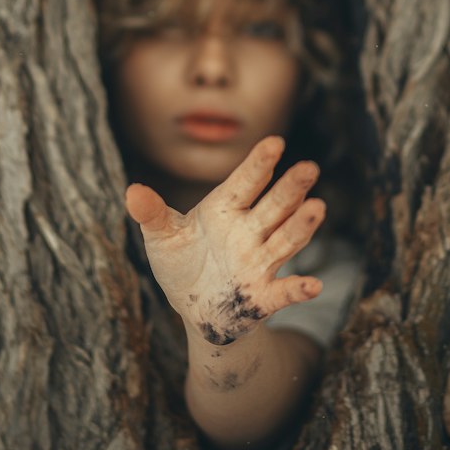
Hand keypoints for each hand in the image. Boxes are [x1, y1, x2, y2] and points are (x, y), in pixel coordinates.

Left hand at [125, 136, 325, 345]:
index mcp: (226, 208)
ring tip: (317, 207)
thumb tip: (132, 191)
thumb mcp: (162, 236)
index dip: (260, 163)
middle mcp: (250, 231)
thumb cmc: (181, 261)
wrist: (193, 307)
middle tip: (309, 167)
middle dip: (291, 188)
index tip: (275, 142)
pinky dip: (298, 289)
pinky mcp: (261, 296)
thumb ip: (152, 213)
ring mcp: (259, 262)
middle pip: (275, 206)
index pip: (246, 182)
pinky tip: (314, 286)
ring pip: (284, 240)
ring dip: (301, 226)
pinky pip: (283, 292)